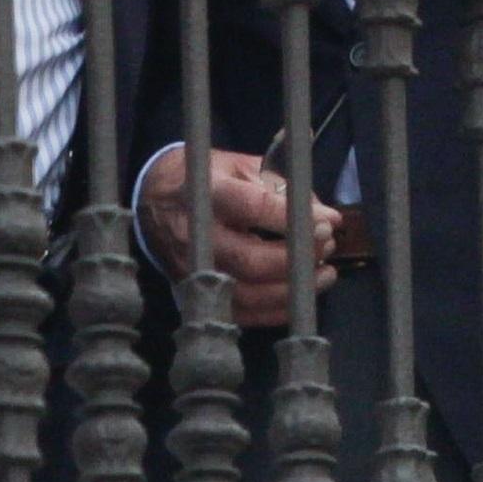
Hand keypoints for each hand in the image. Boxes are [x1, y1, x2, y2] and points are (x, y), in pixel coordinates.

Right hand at [136, 146, 337, 327]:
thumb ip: (284, 189)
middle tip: (327, 246)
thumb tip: (328, 216)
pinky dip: (276, 311)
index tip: (326, 222)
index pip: (251, 207)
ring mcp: (194, 270)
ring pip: (248, 294)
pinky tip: (300, 296)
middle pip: (249, 260)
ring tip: (324, 273)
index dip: (291, 218)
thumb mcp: (241, 166)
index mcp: (207, 192)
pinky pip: (240, 314)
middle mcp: (198, 235)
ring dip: (292, 289)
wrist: (154, 200)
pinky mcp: (196, 293)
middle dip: (296, 258)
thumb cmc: (207, 179)